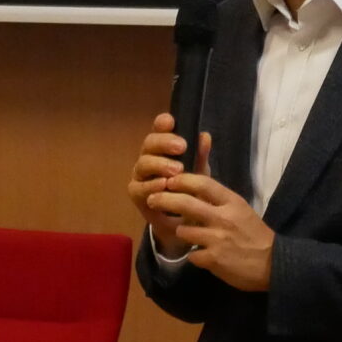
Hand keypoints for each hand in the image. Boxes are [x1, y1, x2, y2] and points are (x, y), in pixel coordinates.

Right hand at [128, 114, 207, 258]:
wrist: (183, 220)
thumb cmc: (189, 189)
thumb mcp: (199, 172)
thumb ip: (200, 156)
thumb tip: (205, 137)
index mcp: (163, 147)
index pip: (159, 130)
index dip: (162, 123)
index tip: (171, 121)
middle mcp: (148, 157)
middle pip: (149, 143)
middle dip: (164, 143)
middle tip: (182, 147)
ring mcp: (140, 174)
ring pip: (143, 163)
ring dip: (159, 164)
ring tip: (177, 169)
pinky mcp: (136, 192)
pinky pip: (139, 186)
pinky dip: (151, 185)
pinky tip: (164, 185)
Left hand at [148, 173, 274, 290]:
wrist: (273, 264)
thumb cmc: (255, 234)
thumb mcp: (240, 209)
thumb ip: (218, 200)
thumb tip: (192, 188)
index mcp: (232, 202)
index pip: (202, 182)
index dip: (182, 180)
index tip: (169, 180)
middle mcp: (223, 218)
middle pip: (185, 203)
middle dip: (164, 199)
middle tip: (152, 199)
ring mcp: (217, 239)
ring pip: (183, 230)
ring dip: (182, 232)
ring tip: (189, 234)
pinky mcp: (213, 260)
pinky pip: (191, 255)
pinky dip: (194, 255)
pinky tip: (202, 255)